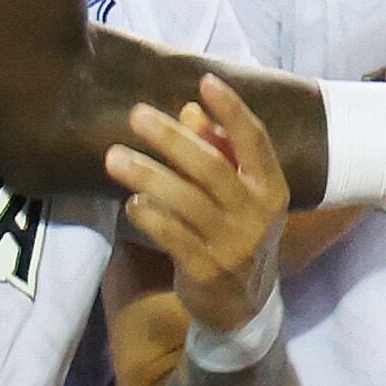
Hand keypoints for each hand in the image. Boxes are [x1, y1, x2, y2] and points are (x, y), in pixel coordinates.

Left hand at [103, 77, 289, 339]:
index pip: (255, 141)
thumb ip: (217, 152)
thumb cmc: (236, 233)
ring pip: (187, 201)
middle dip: (171, 138)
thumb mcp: (238, 194)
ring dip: (148, 175)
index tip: (206, 81)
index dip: (233, 110)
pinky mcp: (208, 270)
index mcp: (271, 188)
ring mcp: (234, 244)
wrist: (243, 304)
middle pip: (212, 167)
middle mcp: (259, 214)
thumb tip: (188, 110)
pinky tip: (131, 204)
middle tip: (136, 114)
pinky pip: (174, 238)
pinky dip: (152, 218)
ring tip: (113, 157)